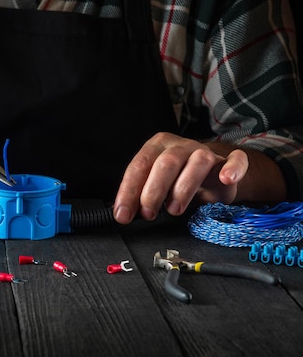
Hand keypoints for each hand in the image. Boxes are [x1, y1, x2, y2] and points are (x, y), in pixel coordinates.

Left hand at [113, 132, 249, 223]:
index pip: (139, 166)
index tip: (123, 214)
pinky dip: (233, 168)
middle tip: (147, 214)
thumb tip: (123, 213)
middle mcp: (180, 146)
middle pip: (166, 163)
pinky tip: (227, 179)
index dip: (129, 191)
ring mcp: (205, 151)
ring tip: (174, 210)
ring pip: (197, 162)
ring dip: (184, 187)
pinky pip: (236, 160)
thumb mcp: (156, 184)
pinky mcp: (229, 161)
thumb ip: (141, 194)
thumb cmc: (178, 179)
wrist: (214, 172)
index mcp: (157, 147)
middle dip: (153, 190)